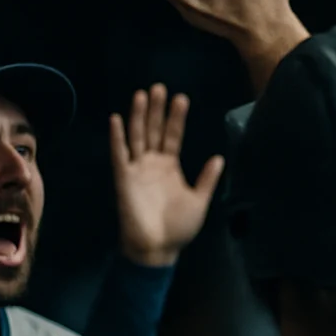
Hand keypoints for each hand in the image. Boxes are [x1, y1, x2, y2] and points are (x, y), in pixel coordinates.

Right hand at [110, 85, 224, 266]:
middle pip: (154, 130)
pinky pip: (120, 154)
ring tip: (142, 94)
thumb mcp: (199, 201)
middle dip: (157, 109)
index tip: (181, 97)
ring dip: (139, 116)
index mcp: (170, 167)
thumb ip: (207, 179)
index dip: (177, 118)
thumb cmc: (178, 228)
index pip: (173, 136)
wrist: (157, 248)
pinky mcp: (124, 178)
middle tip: (159, 87)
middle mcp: (152, 163)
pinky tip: (116, 118)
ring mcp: (137, 169)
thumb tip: (218, 157)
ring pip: (137, 136)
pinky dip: (117, 137)